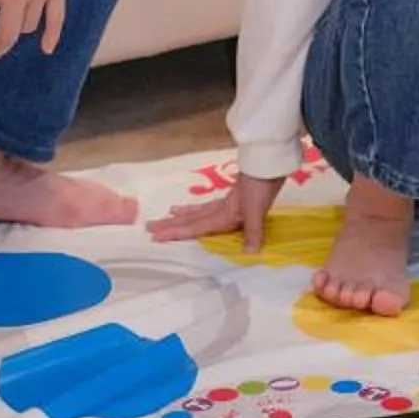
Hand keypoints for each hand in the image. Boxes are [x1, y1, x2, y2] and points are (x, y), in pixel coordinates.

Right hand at [147, 172, 283, 248]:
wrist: (268, 163)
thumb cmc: (261, 186)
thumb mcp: (257, 210)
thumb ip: (252, 232)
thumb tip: (248, 254)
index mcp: (221, 214)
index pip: (193, 227)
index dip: (174, 233)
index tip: (155, 236)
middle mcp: (220, 209)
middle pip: (190, 218)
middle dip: (170, 224)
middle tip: (150, 225)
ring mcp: (226, 201)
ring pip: (199, 210)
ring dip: (183, 214)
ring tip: (170, 213)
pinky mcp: (235, 196)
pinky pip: (211, 206)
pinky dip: (201, 209)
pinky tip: (203, 209)